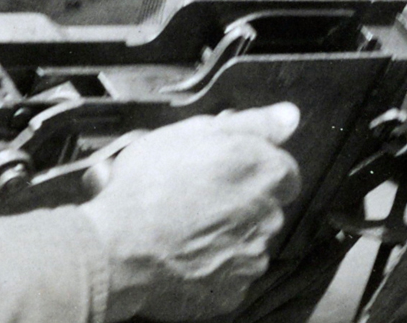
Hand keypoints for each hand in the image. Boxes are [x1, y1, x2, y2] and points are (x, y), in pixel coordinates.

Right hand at [79, 104, 301, 321]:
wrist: (117, 249)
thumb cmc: (150, 184)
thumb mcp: (195, 132)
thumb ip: (251, 124)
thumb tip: (289, 116)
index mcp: (265, 173)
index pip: (283, 170)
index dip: (252, 169)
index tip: (224, 172)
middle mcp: (269, 217)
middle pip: (267, 206)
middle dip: (242, 201)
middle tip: (199, 197)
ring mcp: (252, 259)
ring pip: (250, 242)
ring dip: (229, 235)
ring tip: (187, 228)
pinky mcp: (233, 292)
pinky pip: (232, 275)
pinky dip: (216, 267)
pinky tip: (186, 254)